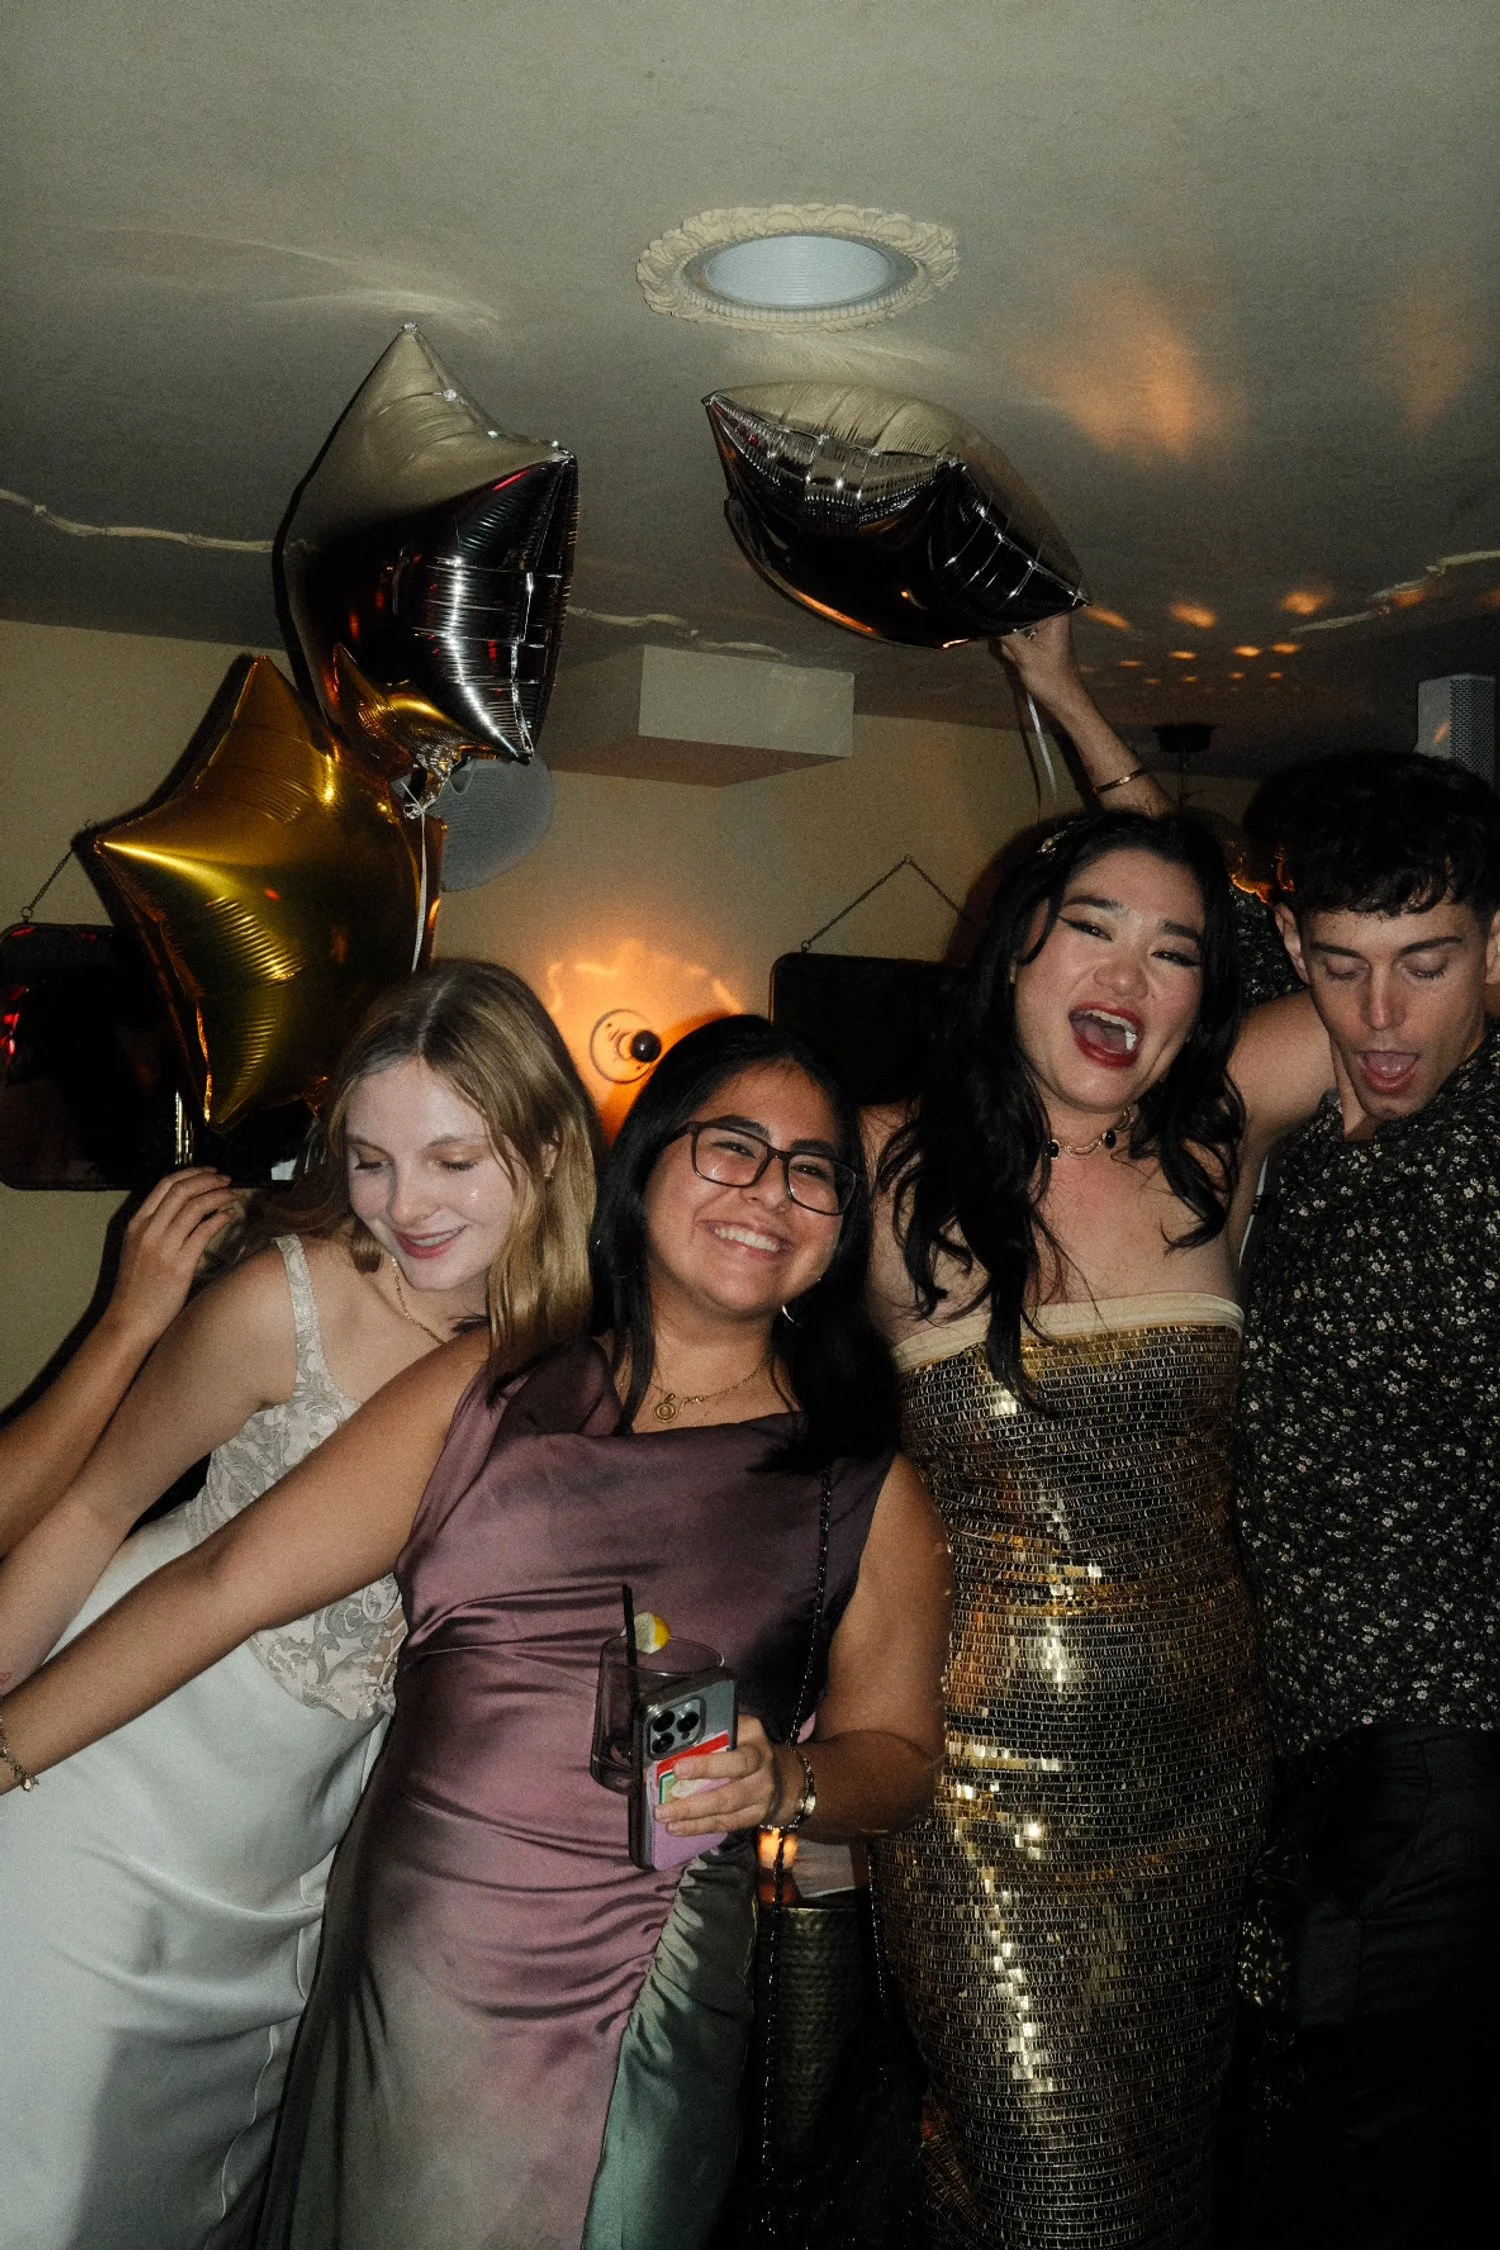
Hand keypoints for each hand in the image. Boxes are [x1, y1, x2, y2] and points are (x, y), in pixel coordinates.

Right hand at [105, 1170, 236, 1347]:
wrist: (129, 1320)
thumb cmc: (137, 1288)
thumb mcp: (138, 1249)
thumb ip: (157, 1228)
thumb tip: (189, 1210)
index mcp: (136, 1224)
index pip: (165, 1185)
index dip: (191, 1173)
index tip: (210, 1172)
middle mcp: (148, 1230)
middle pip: (182, 1190)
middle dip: (209, 1180)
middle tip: (227, 1180)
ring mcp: (163, 1246)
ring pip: (195, 1207)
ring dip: (220, 1196)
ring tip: (234, 1195)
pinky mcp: (179, 1265)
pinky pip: (204, 1232)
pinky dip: (220, 1219)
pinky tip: (230, 1217)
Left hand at [657, 1715, 796, 1838]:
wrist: (778, 1771)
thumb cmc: (744, 1744)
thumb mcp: (735, 1728)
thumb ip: (710, 1733)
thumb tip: (672, 1745)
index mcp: (755, 1742)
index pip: (734, 1757)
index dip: (706, 1765)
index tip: (678, 1769)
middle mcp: (762, 1771)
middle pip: (729, 1793)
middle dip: (693, 1802)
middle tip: (663, 1806)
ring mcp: (760, 1797)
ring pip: (724, 1811)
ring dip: (691, 1817)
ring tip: (665, 1817)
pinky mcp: (754, 1816)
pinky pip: (724, 1824)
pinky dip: (698, 1827)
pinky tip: (677, 1827)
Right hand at [990, 610, 1088, 717]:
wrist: (1062, 699)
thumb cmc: (1052, 679)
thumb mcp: (1025, 656)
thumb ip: (1006, 635)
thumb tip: (990, 620)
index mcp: (1055, 615)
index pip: (1027, 599)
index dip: (1010, 608)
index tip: (1004, 623)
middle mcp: (1052, 617)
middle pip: (1018, 613)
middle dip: (1011, 632)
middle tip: (1020, 650)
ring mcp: (1045, 629)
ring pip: (1016, 627)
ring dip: (1012, 644)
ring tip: (1023, 658)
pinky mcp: (1039, 639)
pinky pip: (1019, 638)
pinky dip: (1016, 649)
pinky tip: (1022, 660)